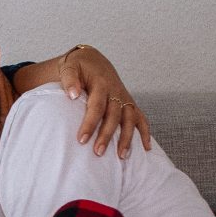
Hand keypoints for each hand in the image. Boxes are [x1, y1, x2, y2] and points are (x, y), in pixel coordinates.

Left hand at [58, 44, 151, 158]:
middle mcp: (116, 91)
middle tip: (98, 153)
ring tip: (122, 156)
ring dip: (127, 138)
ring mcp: (124, 98)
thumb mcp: (69, 67)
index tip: (81, 140)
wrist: (92, 60)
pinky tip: (146, 148)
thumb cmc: (78, 66)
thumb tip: (72, 95)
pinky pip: (140, 117)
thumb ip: (69, 79)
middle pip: (114, 116)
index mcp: (101, 84)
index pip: (96, 106)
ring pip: (130, 119)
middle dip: (107, 135)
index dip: (90, 123)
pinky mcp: (128, 102)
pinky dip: (145, 132)